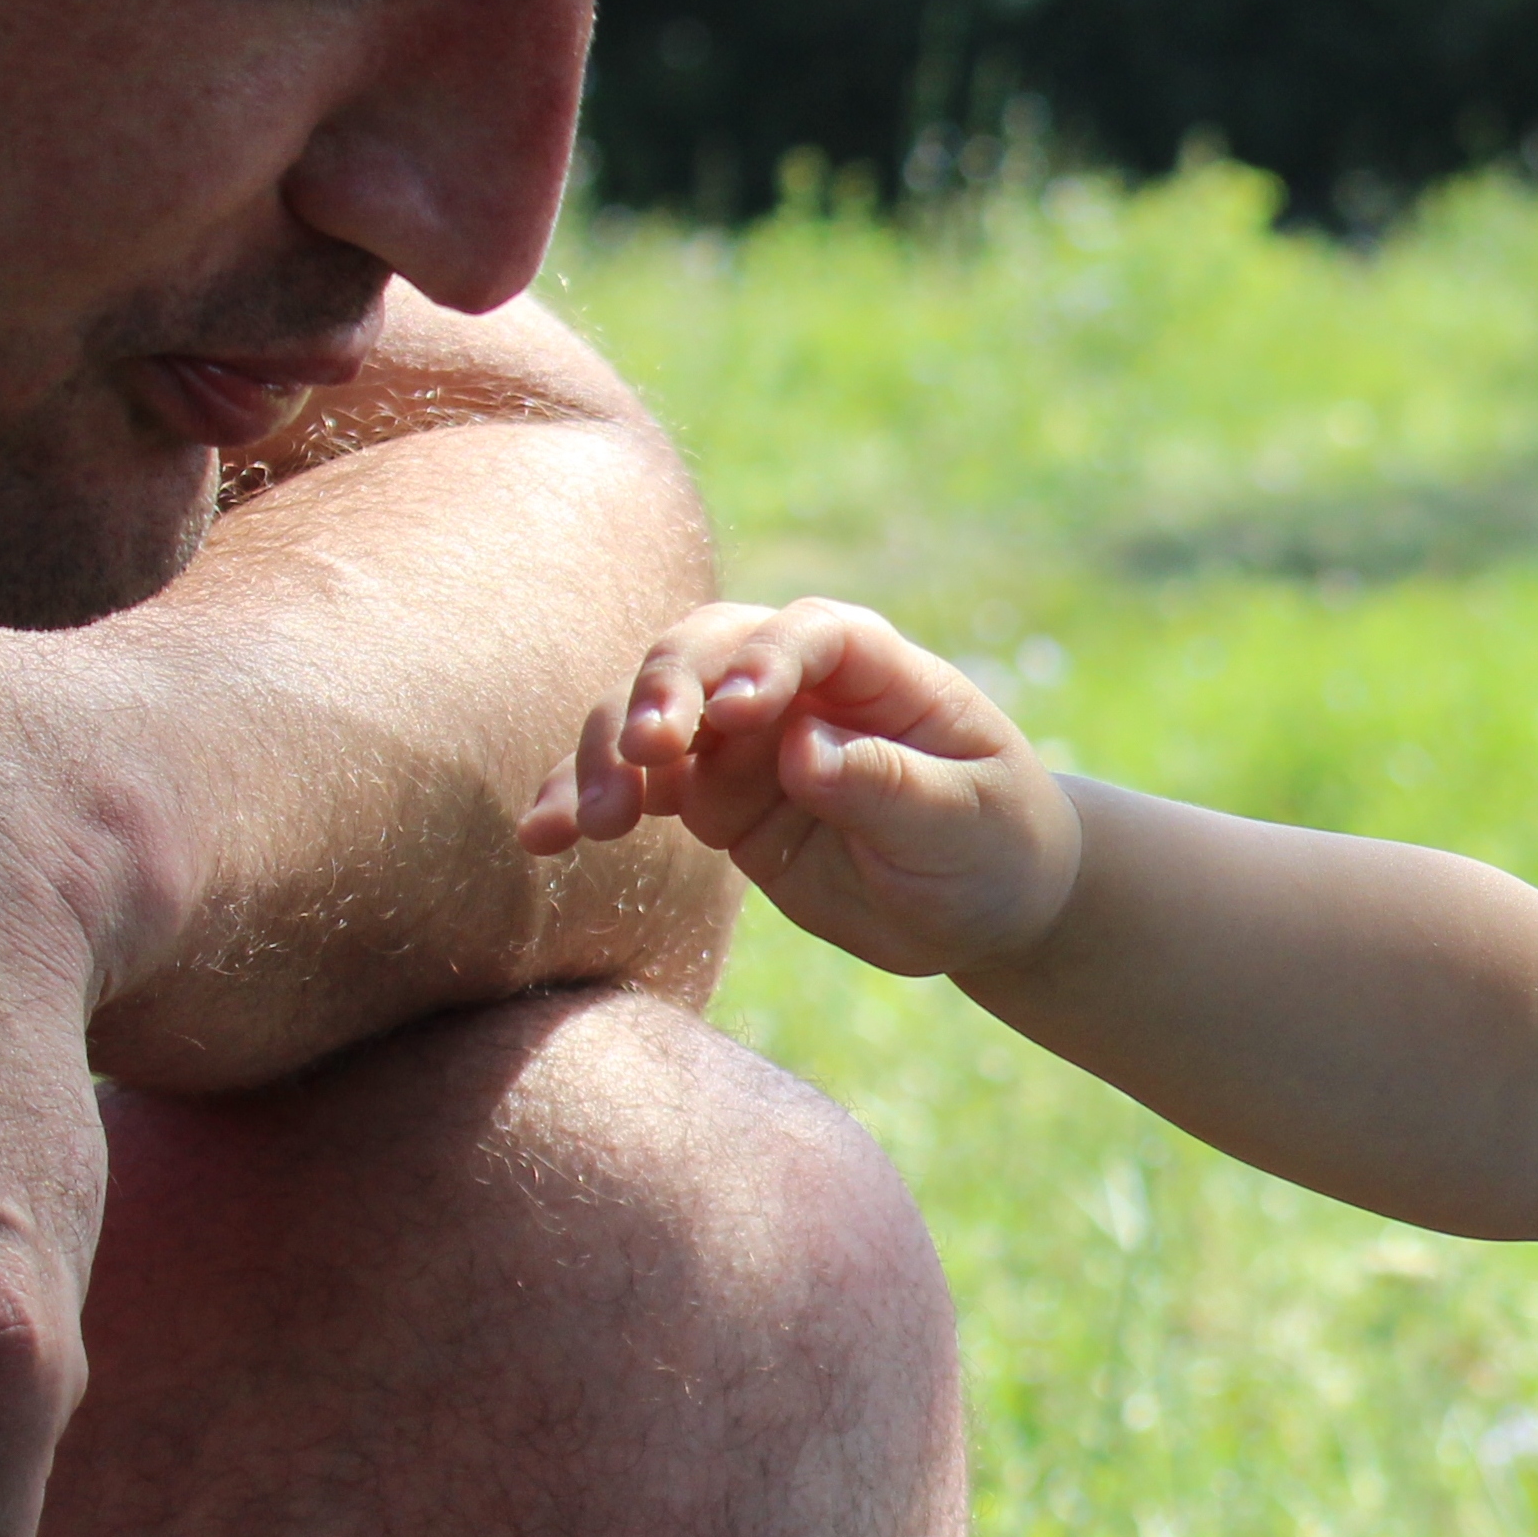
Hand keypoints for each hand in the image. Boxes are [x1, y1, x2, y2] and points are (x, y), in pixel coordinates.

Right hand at [527, 600, 1080, 978]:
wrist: (979, 902)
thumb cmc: (993, 845)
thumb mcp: (965, 823)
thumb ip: (888, 786)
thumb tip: (801, 752)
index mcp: (874, 667)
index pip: (809, 634)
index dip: (766, 659)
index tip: (738, 711)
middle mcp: (794, 685)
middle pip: (704, 652)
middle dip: (666, 692)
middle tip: (645, 751)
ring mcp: (741, 738)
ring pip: (647, 715)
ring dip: (608, 756)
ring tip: (596, 823)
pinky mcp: (707, 793)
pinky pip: (631, 786)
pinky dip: (582, 802)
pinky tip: (543, 837)